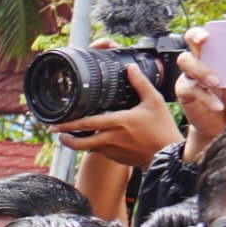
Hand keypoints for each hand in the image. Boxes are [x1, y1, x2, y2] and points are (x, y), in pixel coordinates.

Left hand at [56, 85, 182, 172]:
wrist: (169, 154)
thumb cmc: (162, 128)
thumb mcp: (154, 102)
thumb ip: (141, 84)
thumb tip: (131, 68)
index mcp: (118, 123)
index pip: (87, 124)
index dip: (69, 125)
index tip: (57, 124)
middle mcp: (111, 139)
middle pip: (79, 142)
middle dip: (65, 138)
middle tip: (56, 132)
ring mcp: (112, 151)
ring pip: (87, 148)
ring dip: (78, 142)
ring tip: (71, 134)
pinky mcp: (115, 158)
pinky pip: (99, 152)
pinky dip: (93, 145)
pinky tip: (94, 138)